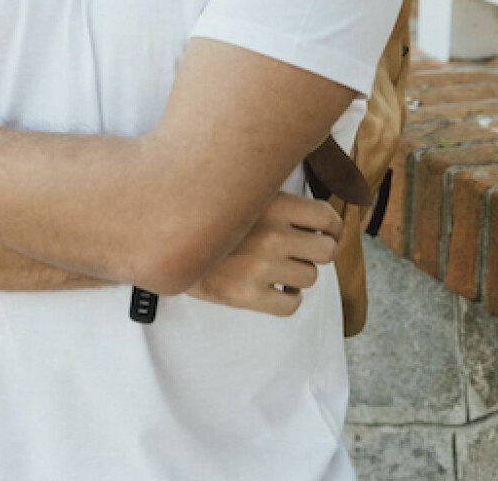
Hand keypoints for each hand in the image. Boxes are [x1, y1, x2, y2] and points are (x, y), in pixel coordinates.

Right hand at [186, 191, 340, 316]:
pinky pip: (291, 305)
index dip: (330, 226)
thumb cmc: (209, 214)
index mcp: (273, 204)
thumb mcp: (244, 193)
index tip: (323, 230)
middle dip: (317, 250)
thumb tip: (316, 211)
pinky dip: (287, 298)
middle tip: (302, 250)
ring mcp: (260, 267)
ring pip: (309, 277)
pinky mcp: (246, 295)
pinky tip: (273, 288)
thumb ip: (277, 198)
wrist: (166, 239)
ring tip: (278, 266)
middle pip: (326, 251)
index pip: (326, 217)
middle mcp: (272, 235)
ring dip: (298, 273)